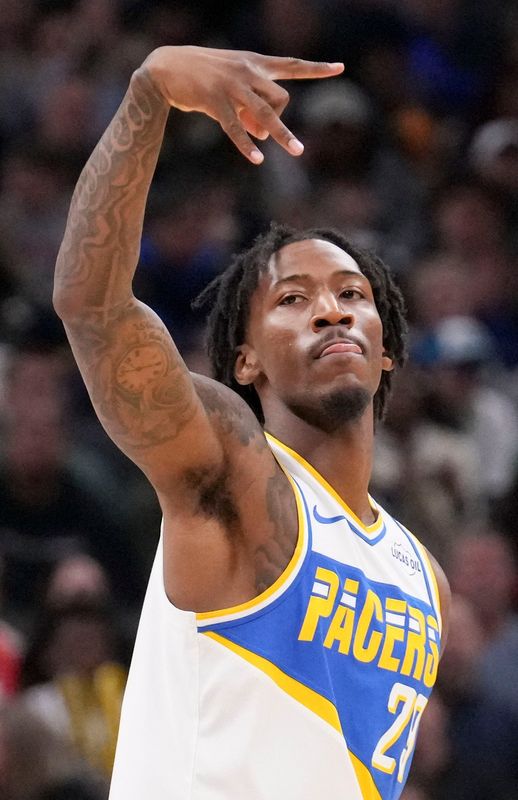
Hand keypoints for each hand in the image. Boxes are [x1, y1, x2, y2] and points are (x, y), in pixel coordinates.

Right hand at [142, 45, 343, 163]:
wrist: (165, 67)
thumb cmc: (201, 76)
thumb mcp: (231, 87)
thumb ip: (250, 108)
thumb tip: (261, 135)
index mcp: (253, 64)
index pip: (291, 65)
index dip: (316, 68)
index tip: (340, 68)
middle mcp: (247, 72)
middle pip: (280, 99)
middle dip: (276, 121)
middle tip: (257, 132)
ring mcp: (231, 86)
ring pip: (265, 113)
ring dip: (280, 134)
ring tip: (297, 151)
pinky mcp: (214, 100)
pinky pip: (236, 128)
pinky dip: (247, 145)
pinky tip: (257, 159)